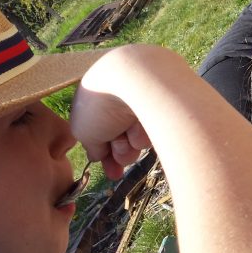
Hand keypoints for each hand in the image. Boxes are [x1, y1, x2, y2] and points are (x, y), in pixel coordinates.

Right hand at [70, 52, 152, 178]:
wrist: (137, 78)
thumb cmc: (101, 104)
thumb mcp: (83, 130)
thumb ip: (91, 145)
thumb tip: (99, 155)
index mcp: (99, 99)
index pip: (102, 132)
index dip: (106, 155)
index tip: (114, 175)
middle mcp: (123, 98)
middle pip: (124, 138)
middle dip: (121, 151)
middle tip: (121, 151)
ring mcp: (146, 100)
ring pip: (140, 137)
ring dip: (132, 143)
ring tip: (128, 134)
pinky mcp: (168, 103)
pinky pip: (157, 128)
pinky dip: (149, 132)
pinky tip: (144, 125)